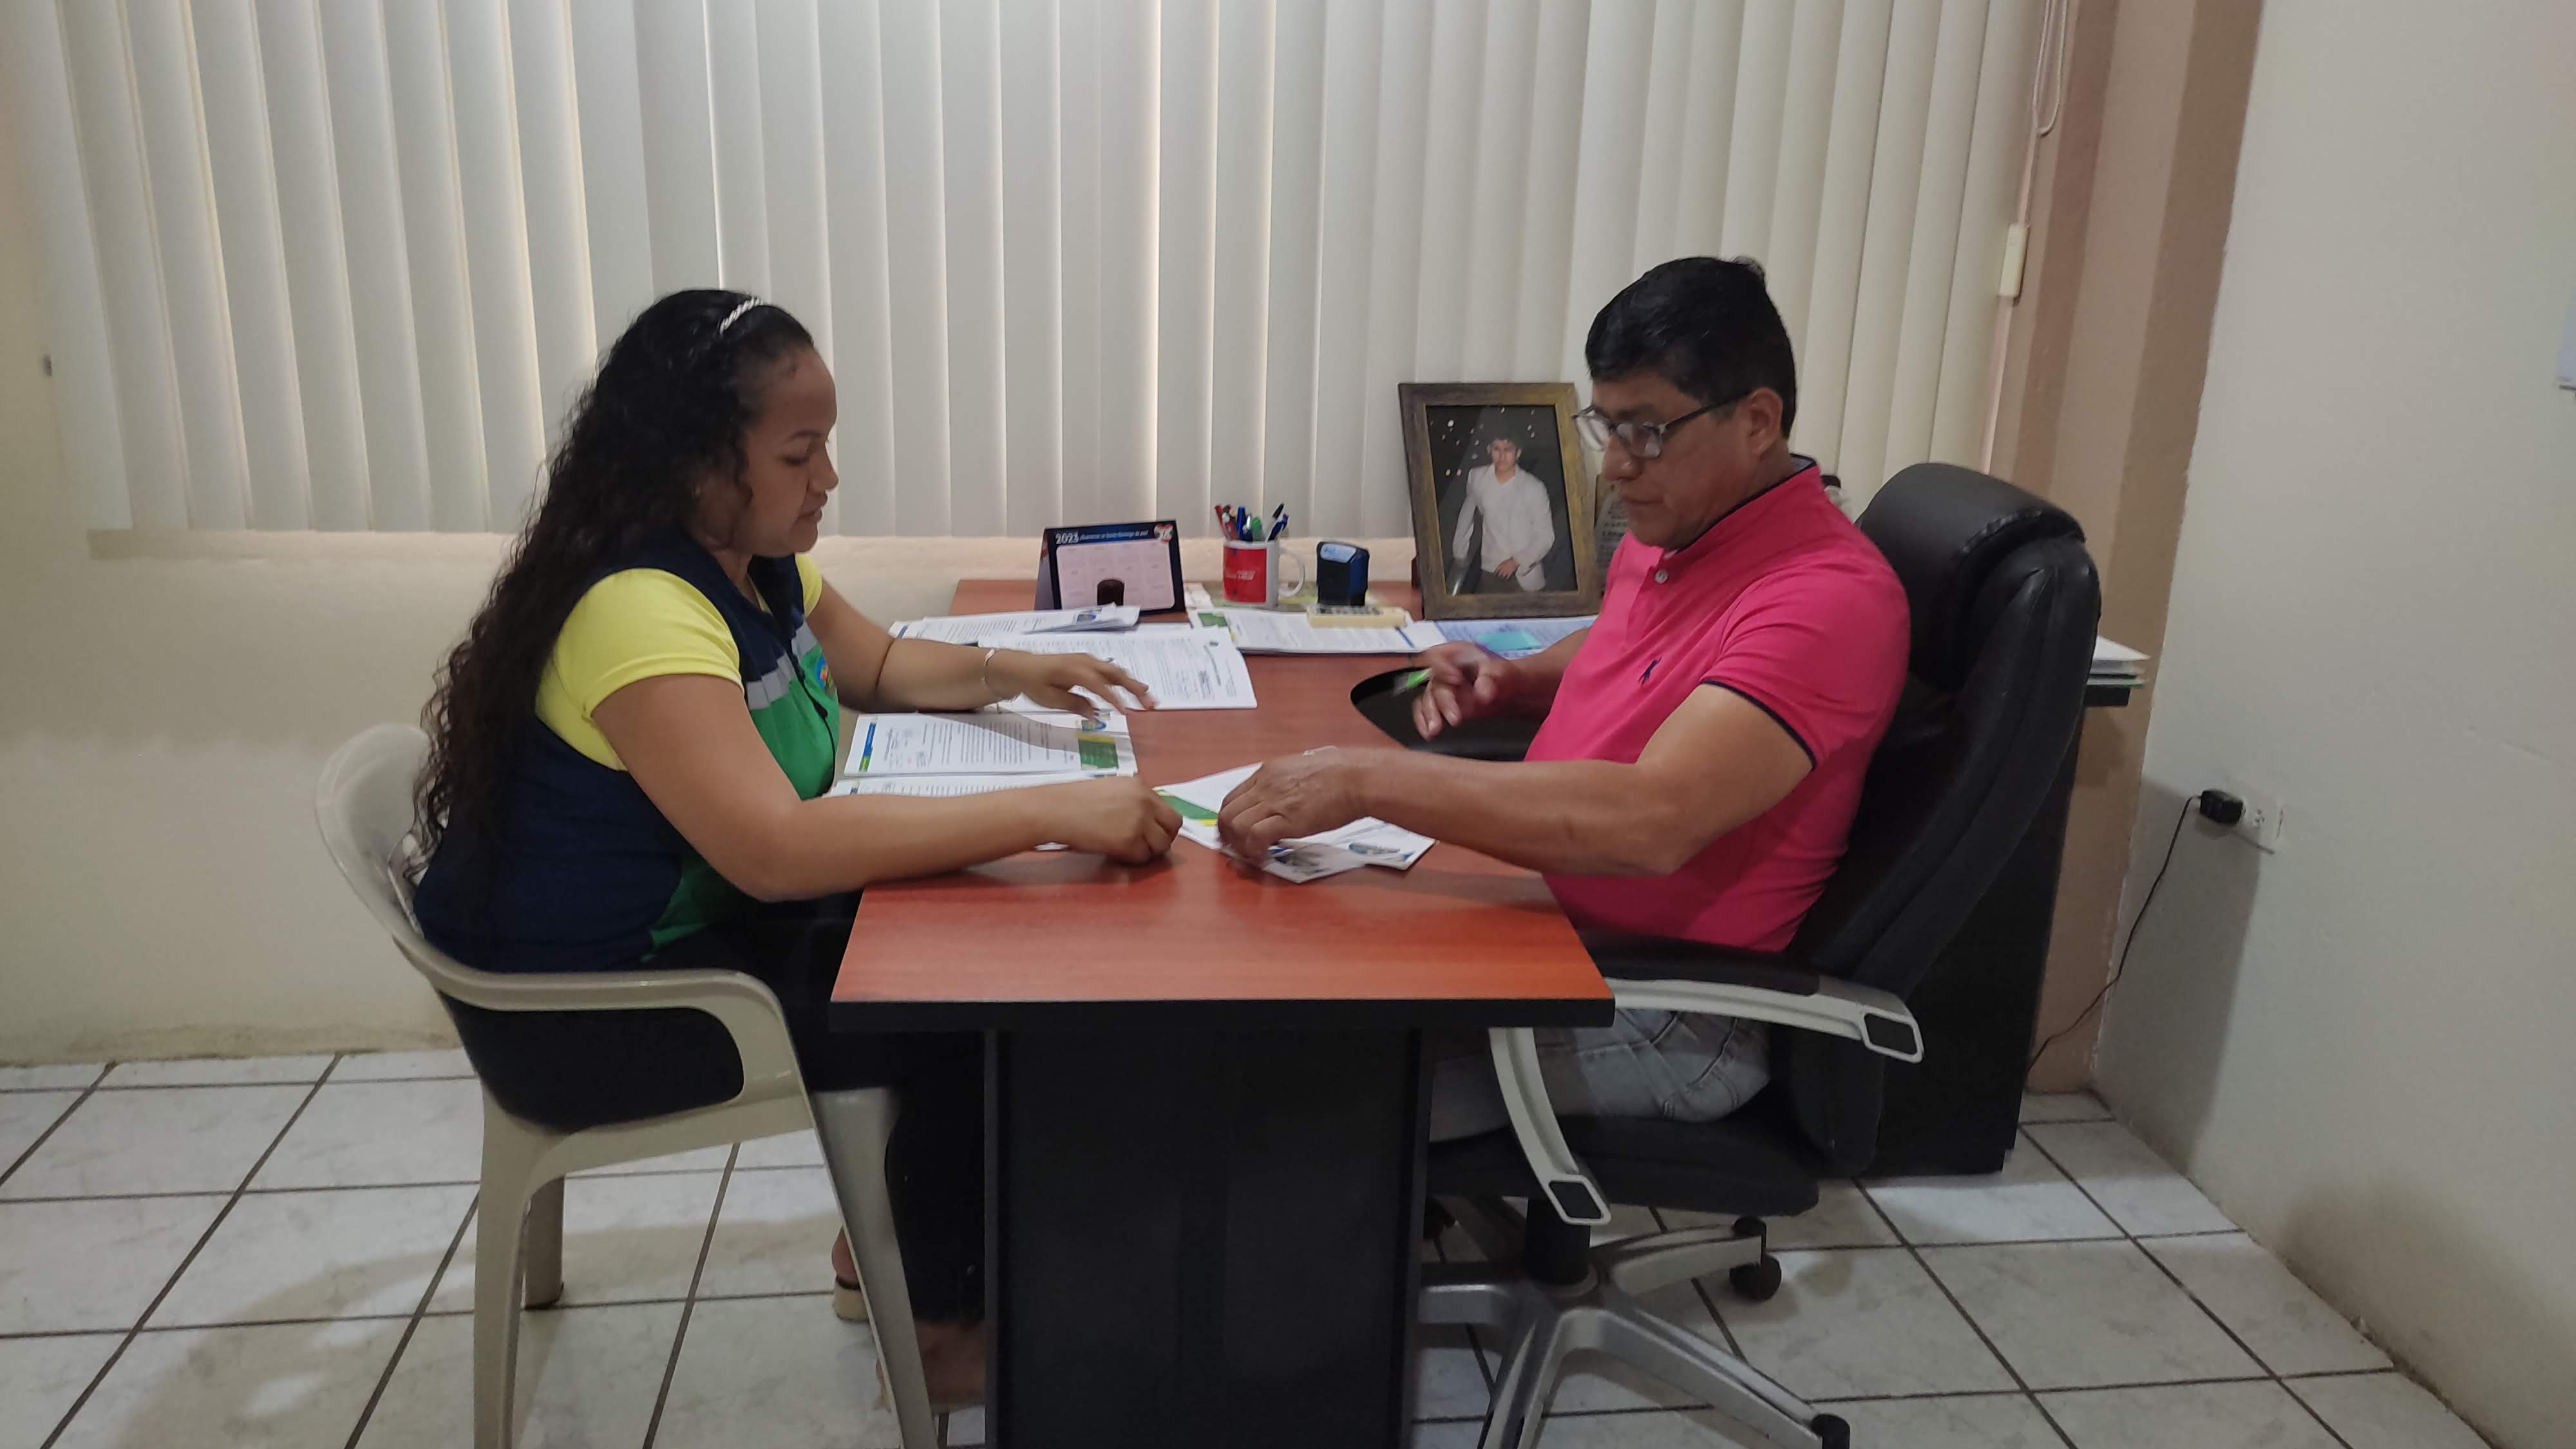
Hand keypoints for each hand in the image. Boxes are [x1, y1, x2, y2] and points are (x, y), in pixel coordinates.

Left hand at [989, 649, 1157, 716]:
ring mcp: (1088, 661)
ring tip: (1149, 698)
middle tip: (1150, 704)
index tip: (1126, 712)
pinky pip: (1110, 671)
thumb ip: (1074, 704)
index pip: (1100, 685)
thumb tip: (1095, 714)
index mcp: (1075, 670)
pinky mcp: (1089, 663)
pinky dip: (1124, 680)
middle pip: (1116, 674)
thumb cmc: (1035, 684)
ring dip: (1134, 685)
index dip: (1114, 699)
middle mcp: (1085, 662)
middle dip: (1135, 689)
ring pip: (1116, 672)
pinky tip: (1134, 690)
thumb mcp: (1050, 698)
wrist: (1023, 667)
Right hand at [1046, 777, 1181, 863]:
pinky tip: (1117, 853)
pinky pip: (1142, 857)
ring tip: (1129, 849)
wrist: (1056, 810)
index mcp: (1140, 787)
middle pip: (1173, 827)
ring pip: (1161, 845)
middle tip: (1148, 846)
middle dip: (1163, 839)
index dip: (1161, 825)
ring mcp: (1138, 822)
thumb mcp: (1111, 789)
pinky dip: (1133, 859)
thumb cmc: (1074, 801)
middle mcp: (1144, 802)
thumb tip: (1146, 818)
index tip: (1152, 833)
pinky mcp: (1128, 841)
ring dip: (1148, 851)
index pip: (1168, 810)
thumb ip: (1132, 800)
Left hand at [1216, 748, 1365, 857]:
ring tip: (1253, 854)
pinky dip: (1254, 851)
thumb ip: (1286, 783)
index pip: (1232, 797)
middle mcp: (1265, 785)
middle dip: (1228, 836)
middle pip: (1227, 813)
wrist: (1357, 778)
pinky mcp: (1287, 819)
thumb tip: (1283, 799)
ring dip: (1239, 845)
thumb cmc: (1340, 774)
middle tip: (1238, 849)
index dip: (1229, 819)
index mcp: (1268, 772)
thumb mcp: (1302, 769)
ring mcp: (1274, 801)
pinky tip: (1264, 857)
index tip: (1235, 833)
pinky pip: (1255, 837)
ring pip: (1235, 825)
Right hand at [1410, 642, 1520, 738]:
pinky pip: (1424, 710)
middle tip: (1455, 718)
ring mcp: (1441, 686)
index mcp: (1455, 653)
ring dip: (1430, 714)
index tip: (1456, 680)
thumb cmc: (1502, 675)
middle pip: (1433, 682)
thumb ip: (1491, 679)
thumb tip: (1482, 692)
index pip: (1436, 655)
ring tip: (1436, 729)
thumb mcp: (1501, 671)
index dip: (1442, 667)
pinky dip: (1424, 720)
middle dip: (1443, 701)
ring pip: (1427, 698)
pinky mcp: (1439, 703)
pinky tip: (1428, 732)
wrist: (1507, 691)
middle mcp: (1443, 669)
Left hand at [1494, 557, 1519, 578]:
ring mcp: (1506, 571)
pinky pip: (1507, 577)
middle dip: (1498, 576)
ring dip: (1502, 578)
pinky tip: (1506, 579)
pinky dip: (1506, 579)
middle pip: (1499, 574)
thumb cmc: (1509, 561)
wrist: (1514, 560)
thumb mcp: (1503, 562)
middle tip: (1498, 578)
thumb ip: (1500, 566)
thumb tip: (1498, 570)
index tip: (1494, 575)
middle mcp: (1503, 569)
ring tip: (1501, 579)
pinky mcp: (1510, 573)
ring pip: (1502, 576)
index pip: (1496, 571)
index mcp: (1500, 566)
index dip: (1495, 573)